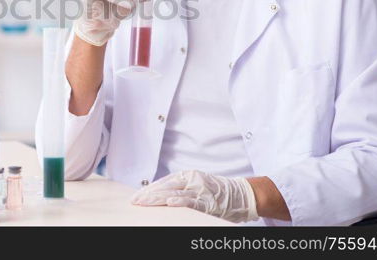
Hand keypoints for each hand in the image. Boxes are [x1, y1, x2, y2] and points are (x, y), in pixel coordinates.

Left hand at [130, 169, 258, 222]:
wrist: (242, 194)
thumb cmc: (218, 191)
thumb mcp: (196, 185)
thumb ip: (181, 187)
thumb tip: (161, 194)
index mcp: (188, 175)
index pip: (163, 182)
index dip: (149, 189)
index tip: (137, 196)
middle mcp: (192, 180)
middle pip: (166, 187)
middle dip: (149, 195)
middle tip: (135, 201)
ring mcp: (200, 190)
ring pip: (175, 194)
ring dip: (158, 199)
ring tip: (144, 202)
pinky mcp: (208, 200)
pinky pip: (192, 202)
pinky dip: (181, 201)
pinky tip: (170, 202)